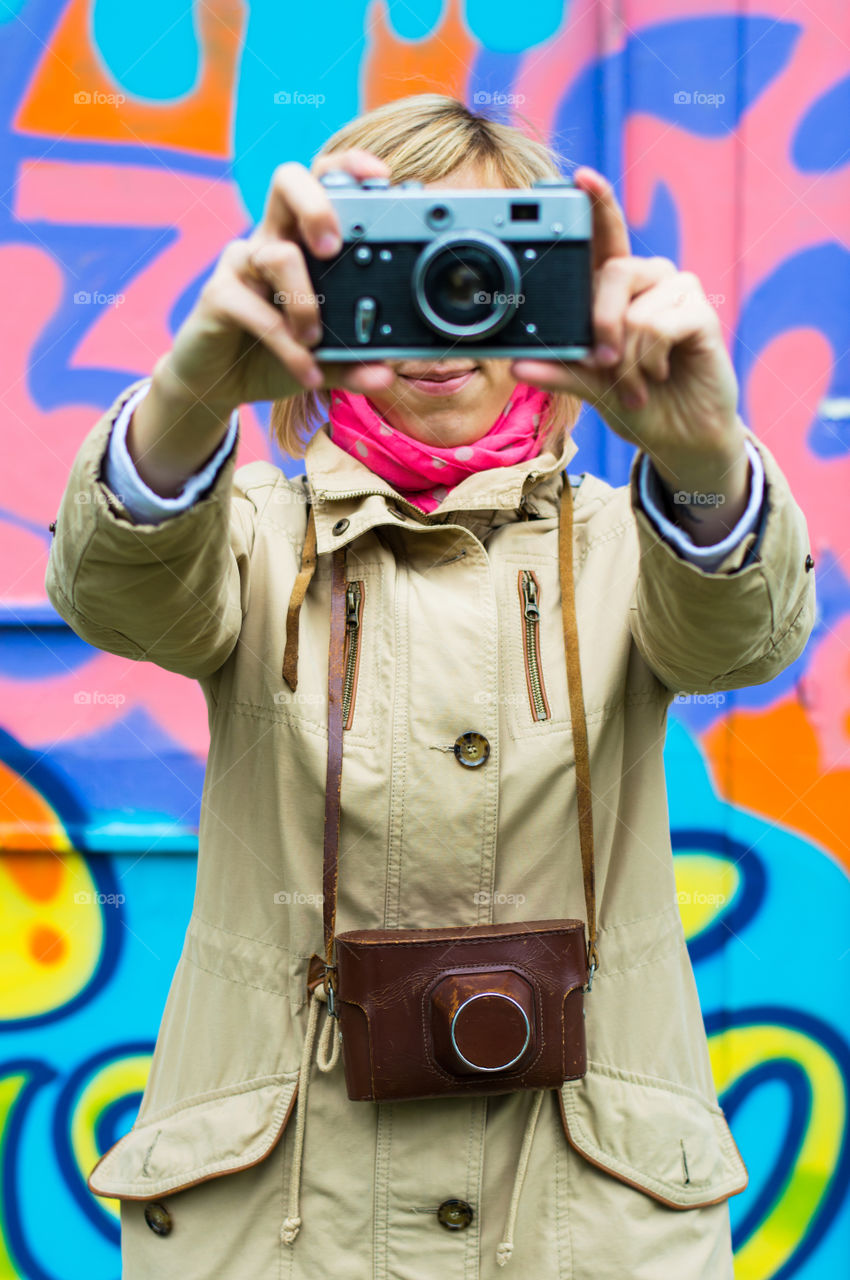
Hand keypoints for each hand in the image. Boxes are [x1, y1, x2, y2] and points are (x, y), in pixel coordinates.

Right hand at [152, 149, 395, 414]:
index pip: (321, 182)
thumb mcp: (322, 359)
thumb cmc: (271, 355)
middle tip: (333, 248)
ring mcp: (242, 264)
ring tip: (316, 342)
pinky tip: (306, 372)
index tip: (380, 176)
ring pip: (277, 255)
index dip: (347, 167)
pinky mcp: (218, 296)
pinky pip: (256, 310)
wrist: (215, 382)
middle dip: (316, 204)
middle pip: (287, 182)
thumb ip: (354, 361)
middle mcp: (271, 239)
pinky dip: (287, 347)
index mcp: (301, 239)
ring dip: (305, 302)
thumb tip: (388, 374)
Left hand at [510, 166, 747, 513]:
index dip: (597, 202)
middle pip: (613, 272)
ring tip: (635, 382)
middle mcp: (648, 278)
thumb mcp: (588, 386)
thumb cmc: (635, 401)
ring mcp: (677, 292)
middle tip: (602, 365)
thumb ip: (559, 369)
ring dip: (626, 358)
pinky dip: (650, 360)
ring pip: (634, 307)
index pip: (604, 235)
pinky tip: (660, 374)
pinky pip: (661, 325)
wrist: (680, 436)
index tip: (582, 176)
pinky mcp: (701, 313)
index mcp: (616, 288)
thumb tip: (517, 364)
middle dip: (600, 326)